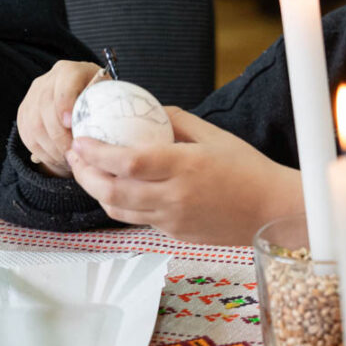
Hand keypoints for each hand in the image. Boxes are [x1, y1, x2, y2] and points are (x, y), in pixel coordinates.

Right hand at [16, 60, 101, 176]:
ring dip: (51, 147)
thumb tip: (106, 133)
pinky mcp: (24, 111)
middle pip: (45, 108)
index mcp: (70, 71)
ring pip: (34, 125)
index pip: (63, 86)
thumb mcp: (109, 95)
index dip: (64, 105)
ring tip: (68, 160)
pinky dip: (42, 151)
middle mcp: (47, 80)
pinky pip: (27, 134)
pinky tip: (57, 159)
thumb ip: (108, 106)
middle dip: (59, 136)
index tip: (71, 125)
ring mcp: (32, 96)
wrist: (83, 91)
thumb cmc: (101, 96)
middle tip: (74, 153)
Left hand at [68, 108, 305, 245]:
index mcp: (184, 167)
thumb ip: (178, 121)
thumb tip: (148, 111)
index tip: (82, 141)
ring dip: (97, 191)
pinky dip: (122, 204)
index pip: (127, 162)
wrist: (270, 210)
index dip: (96, 153)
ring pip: (118, 210)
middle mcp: (174, 197)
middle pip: (112, 191)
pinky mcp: (175, 235)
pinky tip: (120, 188)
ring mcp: (172, 220)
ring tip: (89, 173)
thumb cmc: (248, 169)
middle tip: (75, 156)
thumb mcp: (215, 135)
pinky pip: (139, 219)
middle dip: (85, 174)